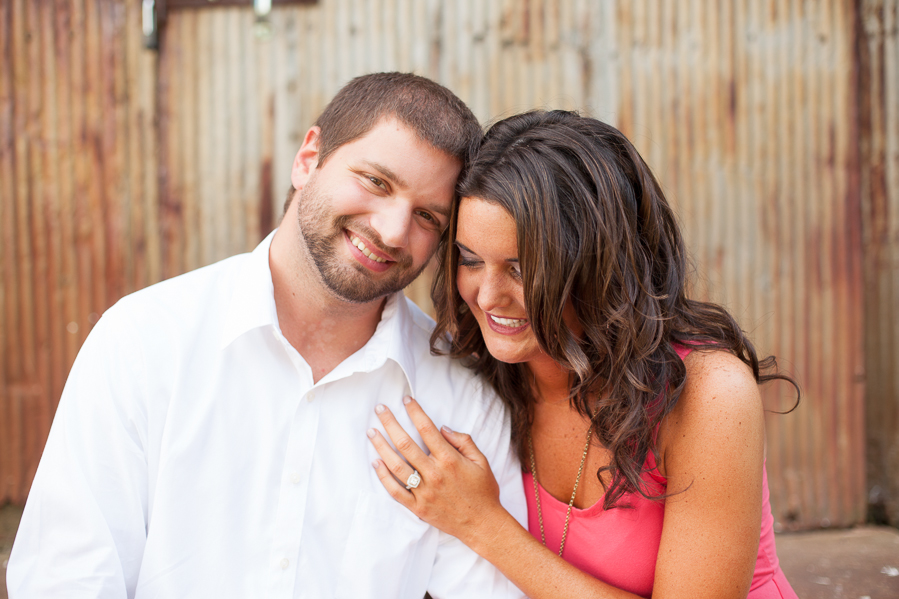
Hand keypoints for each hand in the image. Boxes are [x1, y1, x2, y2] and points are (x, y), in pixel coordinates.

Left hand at [367, 396, 505, 545]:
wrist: (483, 524)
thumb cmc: (483, 491)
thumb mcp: (481, 461)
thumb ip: (463, 441)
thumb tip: (442, 428)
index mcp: (449, 460)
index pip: (427, 429)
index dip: (415, 412)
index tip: (405, 400)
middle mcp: (434, 474)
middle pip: (405, 444)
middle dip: (390, 423)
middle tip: (379, 410)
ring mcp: (424, 491)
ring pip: (396, 466)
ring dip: (381, 447)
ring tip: (371, 433)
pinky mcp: (418, 507)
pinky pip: (396, 491)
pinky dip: (384, 477)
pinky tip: (376, 463)